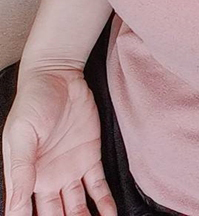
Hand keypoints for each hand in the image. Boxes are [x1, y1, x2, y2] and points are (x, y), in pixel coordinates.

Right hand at [2, 66, 116, 215]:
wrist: (58, 74)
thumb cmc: (33, 101)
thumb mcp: (21, 134)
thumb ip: (20, 170)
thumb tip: (15, 208)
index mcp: (25, 178)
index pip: (25, 213)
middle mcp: (47, 179)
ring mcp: (69, 170)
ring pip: (77, 208)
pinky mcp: (89, 157)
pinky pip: (97, 187)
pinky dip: (104, 204)